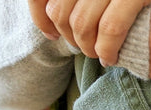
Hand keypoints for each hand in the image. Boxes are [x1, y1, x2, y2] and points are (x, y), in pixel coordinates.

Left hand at [29, 0, 147, 52]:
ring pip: (82, 22)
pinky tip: (111, 57)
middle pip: (60, 10)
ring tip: (101, 56)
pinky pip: (111, 26)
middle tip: (83, 48)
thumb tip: (53, 15)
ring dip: (88, 47)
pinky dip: (108, 48)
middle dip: (68, 36)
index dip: (39, 14)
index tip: (50, 32)